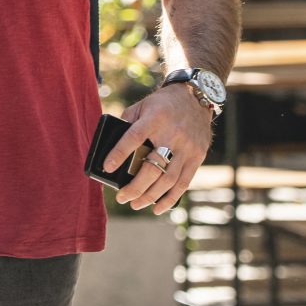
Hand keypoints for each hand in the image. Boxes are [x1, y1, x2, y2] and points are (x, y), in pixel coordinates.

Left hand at [102, 84, 213, 211]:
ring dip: (149, 196)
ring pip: (167, 179)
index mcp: (154, 118)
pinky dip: (170, 198)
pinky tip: (157, 208)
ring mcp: (187, 147)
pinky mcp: (197, 156)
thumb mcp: (142, 106)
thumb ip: (127, 124)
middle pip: (152, 167)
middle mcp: (172, 134)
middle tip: (121, 197)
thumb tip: (109, 148)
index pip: (134, 137)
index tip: (107, 168)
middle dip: (134, 187)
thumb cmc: (162, 104)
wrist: (196, 98)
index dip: (119, 153)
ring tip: (135, 204)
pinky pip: (183, 183)